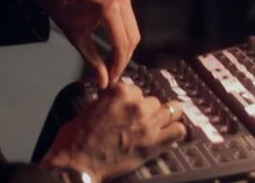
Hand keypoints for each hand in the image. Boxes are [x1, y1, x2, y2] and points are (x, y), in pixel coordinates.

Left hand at [29, 0, 139, 88]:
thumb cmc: (61, 7)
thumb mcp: (77, 38)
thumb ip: (93, 61)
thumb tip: (103, 81)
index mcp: (109, 9)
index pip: (122, 45)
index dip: (118, 65)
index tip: (111, 78)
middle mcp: (121, 1)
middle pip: (132, 40)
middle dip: (123, 59)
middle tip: (111, 74)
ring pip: (133, 32)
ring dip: (125, 50)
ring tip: (111, 64)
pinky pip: (129, 23)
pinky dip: (124, 38)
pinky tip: (113, 49)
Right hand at [41, 83, 185, 181]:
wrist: (76, 164)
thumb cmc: (76, 140)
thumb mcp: (89, 108)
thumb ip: (108, 100)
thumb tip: (117, 102)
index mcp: (119, 92)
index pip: (136, 89)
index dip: (132, 100)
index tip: (128, 108)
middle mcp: (136, 104)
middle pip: (152, 100)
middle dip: (146, 110)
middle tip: (137, 122)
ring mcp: (147, 123)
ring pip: (169, 111)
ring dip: (162, 118)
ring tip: (155, 127)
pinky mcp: (154, 143)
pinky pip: (178, 130)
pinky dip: (175, 131)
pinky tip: (169, 135)